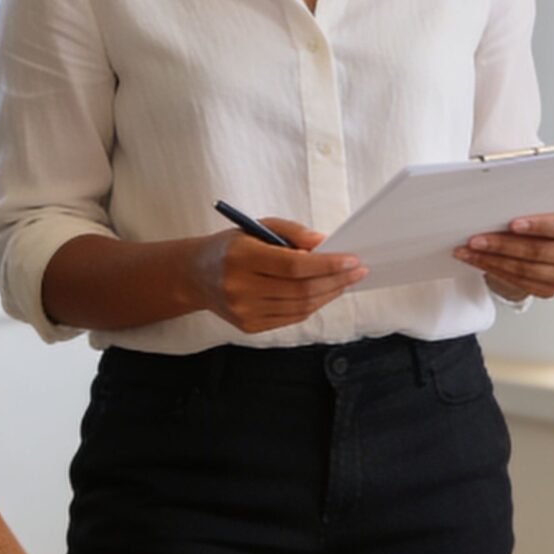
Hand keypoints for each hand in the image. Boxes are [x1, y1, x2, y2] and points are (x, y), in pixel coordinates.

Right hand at [184, 217, 364, 332]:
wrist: (195, 276)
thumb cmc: (231, 247)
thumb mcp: (257, 227)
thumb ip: (292, 232)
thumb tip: (324, 243)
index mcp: (241, 258)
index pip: (293, 265)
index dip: (327, 264)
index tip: (352, 259)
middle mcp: (240, 288)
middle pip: (301, 289)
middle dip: (336, 280)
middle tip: (357, 271)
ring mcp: (244, 311)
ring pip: (300, 307)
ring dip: (329, 294)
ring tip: (344, 281)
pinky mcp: (249, 326)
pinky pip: (291, 318)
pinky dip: (312, 305)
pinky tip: (323, 293)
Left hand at [458, 207, 553, 300]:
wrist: (547, 239)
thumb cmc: (545, 215)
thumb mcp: (546, 203)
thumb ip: (533, 201)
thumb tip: (499, 197)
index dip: (537, 225)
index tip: (512, 224)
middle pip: (539, 251)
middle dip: (503, 244)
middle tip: (476, 239)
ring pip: (525, 270)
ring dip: (491, 260)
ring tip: (469, 250)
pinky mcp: (549, 290)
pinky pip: (518, 282)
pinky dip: (494, 270)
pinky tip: (477, 260)